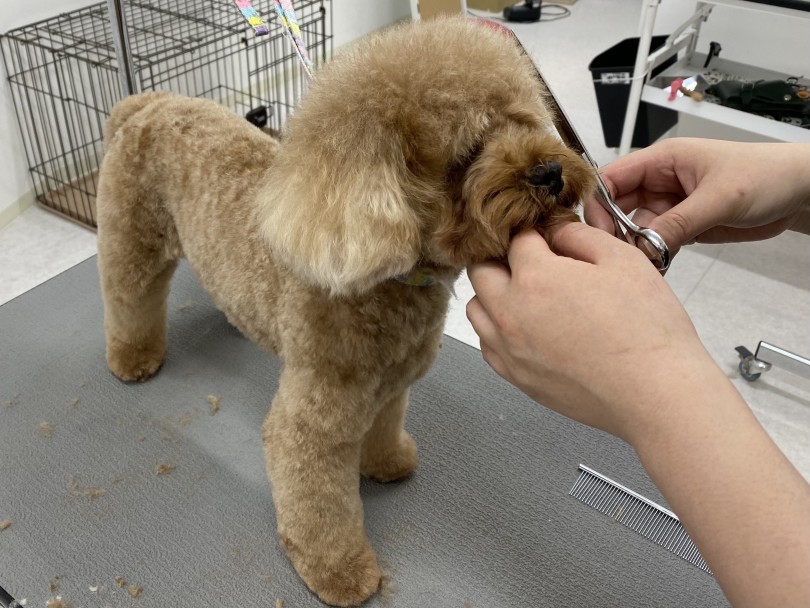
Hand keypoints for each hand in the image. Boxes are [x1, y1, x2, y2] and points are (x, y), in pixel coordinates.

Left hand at [466, 223, 714, 442]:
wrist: (654, 393)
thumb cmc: (645, 327)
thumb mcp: (622, 260)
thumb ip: (579, 237)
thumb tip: (556, 233)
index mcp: (535, 278)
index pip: (516, 240)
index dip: (534, 232)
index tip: (547, 235)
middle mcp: (510, 313)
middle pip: (480, 271)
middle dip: (500, 257)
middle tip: (529, 259)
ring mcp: (509, 349)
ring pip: (476, 310)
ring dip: (492, 294)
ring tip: (525, 293)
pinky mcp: (517, 378)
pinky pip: (487, 345)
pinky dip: (496, 329)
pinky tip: (525, 327)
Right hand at [585, 139, 809, 255]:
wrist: (799, 192)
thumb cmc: (766, 175)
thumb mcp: (720, 198)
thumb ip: (679, 222)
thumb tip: (644, 247)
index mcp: (662, 160)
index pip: (612, 178)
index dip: (598, 204)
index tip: (598, 231)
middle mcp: (660, 182)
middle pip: (617, 207)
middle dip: (615, 231)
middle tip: (620, 255)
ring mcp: (670, 205)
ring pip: (635, 229)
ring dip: (636, 247)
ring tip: (644, 263)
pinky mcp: (682, 225)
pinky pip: (656, 242)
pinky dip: (653, 255)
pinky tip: (657, 266)